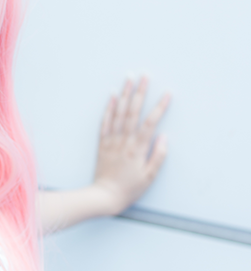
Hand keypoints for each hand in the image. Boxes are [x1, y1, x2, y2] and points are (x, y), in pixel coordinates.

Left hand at [92, 76, 169, 215]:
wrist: (104, 196)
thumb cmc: (129, 188)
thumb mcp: (149, 177)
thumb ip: (158, 156)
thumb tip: (164, 137)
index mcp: (138, 148)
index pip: (150, 122)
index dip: (159, 107)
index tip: (167, 93)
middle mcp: (124, 140)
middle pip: (133, 111)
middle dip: (140, 91)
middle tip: (145, 75)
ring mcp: (111, 140)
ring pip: (119, 112)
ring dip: (125, 93)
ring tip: (130, 77)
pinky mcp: (102, 143)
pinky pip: (105, 121)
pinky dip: (109, 107)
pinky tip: (112, 95)